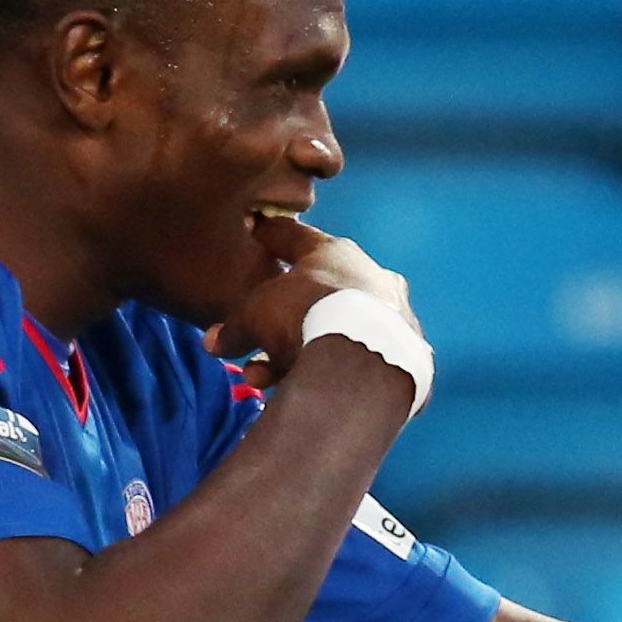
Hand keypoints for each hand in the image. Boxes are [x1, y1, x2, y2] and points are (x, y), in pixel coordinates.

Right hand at [205, 217, 423, 382]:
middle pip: (317, 296)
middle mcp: (372, 279)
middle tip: (256, 340)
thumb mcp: (256, 317)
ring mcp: (395, 318)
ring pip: (337, 334)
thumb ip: (235, 328)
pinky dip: (331, 374)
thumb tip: (213, 342)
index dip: (271, 236)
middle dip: (280, 321)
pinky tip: (306, 390)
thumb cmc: (304, 318)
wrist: (364, 361)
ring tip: (261, 379)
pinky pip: (360, 362)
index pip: (295, 238)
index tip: (257, 231)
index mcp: (336, 254)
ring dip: (294, 356)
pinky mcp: (408, 358)